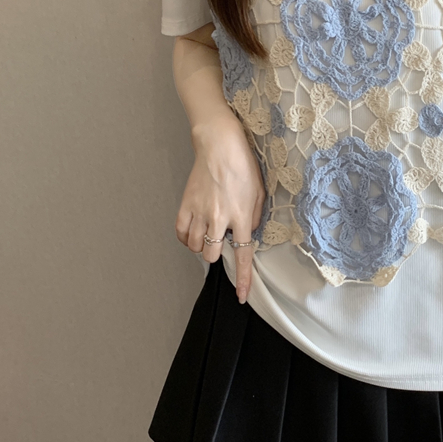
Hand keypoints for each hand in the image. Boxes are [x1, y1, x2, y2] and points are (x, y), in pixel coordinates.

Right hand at [175, 116, 265, 303]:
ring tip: (209, 231)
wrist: (220, 146)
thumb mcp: (260, 192)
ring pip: (197, 247)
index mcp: (242, 215)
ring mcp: (200, 212)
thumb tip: (247, 233)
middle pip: (213, 255)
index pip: (243, 254)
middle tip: (221, 238)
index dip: (243, 278)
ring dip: (203, 245)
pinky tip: (195, 231)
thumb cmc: (243, 166)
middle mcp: (220, 217)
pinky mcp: (185, 205)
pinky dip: (188, 238)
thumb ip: (255, 217)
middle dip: (217, 253)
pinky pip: (182, 234)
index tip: (242, 295)